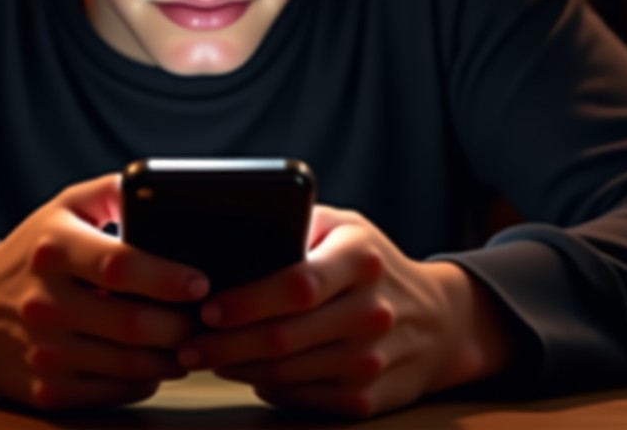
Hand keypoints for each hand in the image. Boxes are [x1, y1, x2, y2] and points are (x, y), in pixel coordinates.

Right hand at [0, 172, 210, 410]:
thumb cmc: (35, 250)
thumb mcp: (66, 207)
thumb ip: (112, 191)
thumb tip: (159, 187)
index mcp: (54, 249)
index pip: (118, 266)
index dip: (166, 277)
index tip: (200, 281)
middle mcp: (45, 302)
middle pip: (132, 323)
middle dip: (181, 323)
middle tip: (205, 315)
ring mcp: (44, 351)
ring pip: (129, 364)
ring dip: (172, 355)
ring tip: (190, 337)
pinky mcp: (46, 390)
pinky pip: (116, 392)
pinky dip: (145, 379)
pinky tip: (155, 360)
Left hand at [175, 204, 511, 417]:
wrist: (439, 321)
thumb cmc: (371, 263)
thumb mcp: (344, 226)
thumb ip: (296, 225)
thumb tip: (231, 240)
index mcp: (361, 260)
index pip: (297, 285)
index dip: (247, 301)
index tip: (207, 307)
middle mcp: (372, 312)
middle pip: (283, 336)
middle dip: (224, 343)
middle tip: (187, 342)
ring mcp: (372, 361)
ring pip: (287, 372)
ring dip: (236, 367)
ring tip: (204, 355)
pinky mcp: (369, 400)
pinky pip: (301, 398)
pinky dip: (266, 386)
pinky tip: (246, 371)